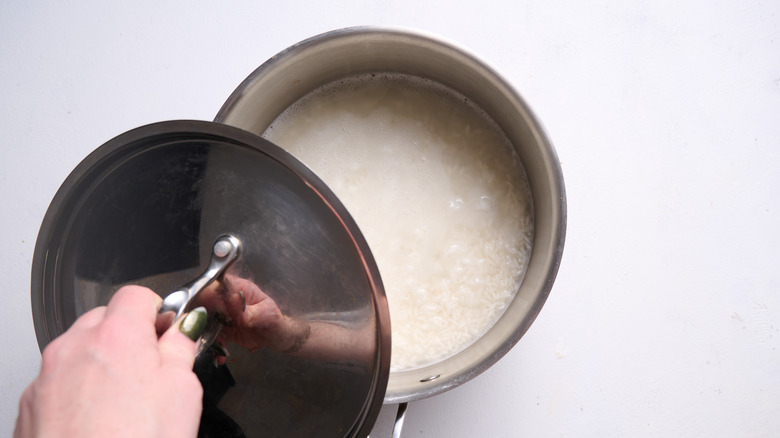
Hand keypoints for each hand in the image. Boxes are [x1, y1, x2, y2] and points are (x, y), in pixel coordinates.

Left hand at [14, 285, 204, 437]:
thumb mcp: (183, 392)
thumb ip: (181, 349)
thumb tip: (184, 330)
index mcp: (116, 334)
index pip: (138, 295)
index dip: (159, 313)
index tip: (171, 335)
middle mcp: (74, 347)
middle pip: (105, 319)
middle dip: (129, 337)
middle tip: (153, 372)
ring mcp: (47, 376)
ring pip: (80, 351)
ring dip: (102, 364)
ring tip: (125, 405)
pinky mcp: (29, 406)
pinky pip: (59, 382)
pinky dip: (78, 391)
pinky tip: (98, 423)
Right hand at [197, 275, 308, 352]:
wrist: (277, 337)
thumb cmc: (275, 321)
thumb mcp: (266, 315)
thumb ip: (249, 310)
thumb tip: (234, 299)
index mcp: (239, 288)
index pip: (217, 285)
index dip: (205, 294)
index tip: (200, 308)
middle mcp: (227, 300)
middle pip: (204, 302)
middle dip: (199, 317)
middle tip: (199, 332)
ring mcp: (223, 314)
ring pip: (204, 320)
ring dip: (204, 335)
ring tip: (211, 347)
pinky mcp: (222, 329)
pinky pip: (211, 335)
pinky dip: (213, 347)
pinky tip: (220, 357)